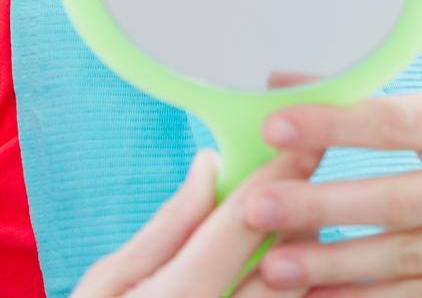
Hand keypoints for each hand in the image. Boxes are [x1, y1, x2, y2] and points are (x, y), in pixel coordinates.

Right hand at [75, 146, 324, 297]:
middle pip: (286, 260)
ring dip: (308, 261)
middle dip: (303, 217)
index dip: (280, 174)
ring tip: (308, 232)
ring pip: (296, 297)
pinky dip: (298, 297)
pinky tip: (305, 282)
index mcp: (182, 295)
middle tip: (315, 183)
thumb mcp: (106, 285)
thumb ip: (167, 228)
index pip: (245, 221)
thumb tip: (210, 165)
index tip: (310, 139)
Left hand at [243, 85, 421, 296]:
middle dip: (324, 206)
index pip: (404, 121)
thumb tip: (285, 81)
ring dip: (340, 268)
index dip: (339, 125)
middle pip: (403, 200)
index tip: (277, 123)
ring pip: (414, 260)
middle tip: (257, 208)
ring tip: (276, 268)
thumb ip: (380, 95)